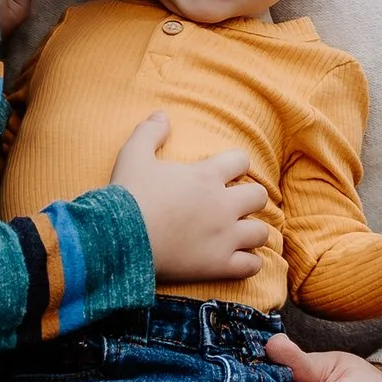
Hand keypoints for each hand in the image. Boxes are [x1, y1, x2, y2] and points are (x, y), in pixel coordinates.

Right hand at [114, 111, 269, 288]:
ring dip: (252, 232)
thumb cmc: (128, 195)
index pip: (241, 161)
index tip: (226, 173)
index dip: (236, 164)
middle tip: (234, 205)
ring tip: (239, 234)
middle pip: (259, 197)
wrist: (120, 239)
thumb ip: (149, 132)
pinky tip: (239, 260)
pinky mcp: (219, 265)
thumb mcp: (133, 154)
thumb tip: (162, 115)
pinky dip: (249, 263)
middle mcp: (223, 205)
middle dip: (250, 198)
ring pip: (261, 233)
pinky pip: (251, 266)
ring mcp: (224, 237)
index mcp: (206, 175)